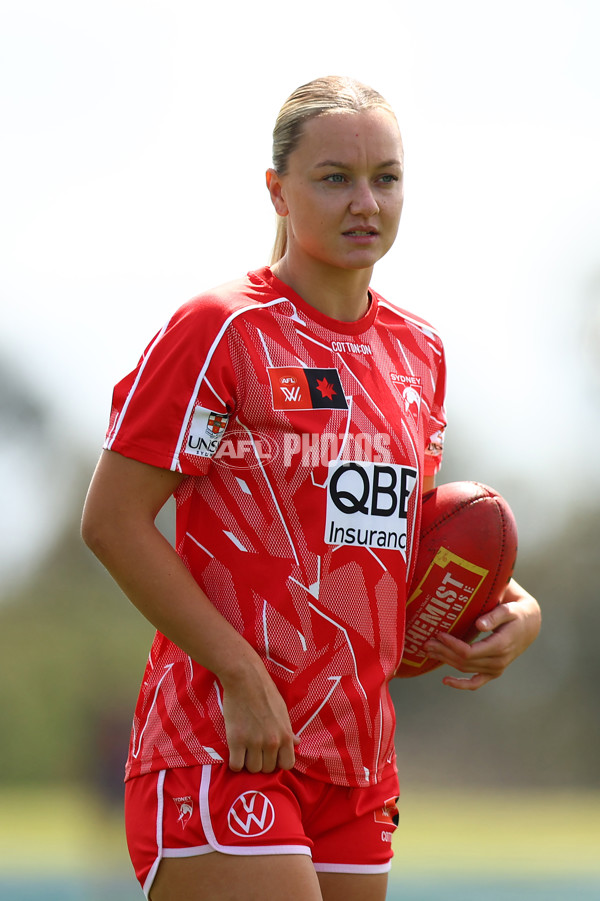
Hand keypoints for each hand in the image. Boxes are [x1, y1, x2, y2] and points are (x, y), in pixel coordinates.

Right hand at [221, 658, 299, 772]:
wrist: (245, 678)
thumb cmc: (265, 692)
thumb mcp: (282, 711)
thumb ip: (288, 730)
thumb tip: (297, 742)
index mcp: (285, 734)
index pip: (287, 765)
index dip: (278, 762)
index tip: (271, 755)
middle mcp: (272, 742)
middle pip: (268, 769)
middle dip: (262, 762)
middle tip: (255, 750)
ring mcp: (254, 742)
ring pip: (252, 769)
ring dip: (248, 763)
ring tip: (245, 750)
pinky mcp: (236, 740)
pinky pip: (236, 765)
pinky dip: (235, 763)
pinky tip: (235, 753)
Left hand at [423, 579, 540, 690]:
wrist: (529, 626)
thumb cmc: (516, 614)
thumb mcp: (508, 610)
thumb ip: (494, 617)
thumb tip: (479, 625)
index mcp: (500, 646)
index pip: (469, 651)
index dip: (451, 645)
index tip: (438, 634)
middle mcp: (498, 661)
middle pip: (464, 661)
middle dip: (443, 652)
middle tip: (426, 642)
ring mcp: (495, 669)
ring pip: (465, 669)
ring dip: (446, 661)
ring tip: (429, 651)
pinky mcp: (493, 672)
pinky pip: (475, 683)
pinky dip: (461, 685)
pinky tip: (446, 681)